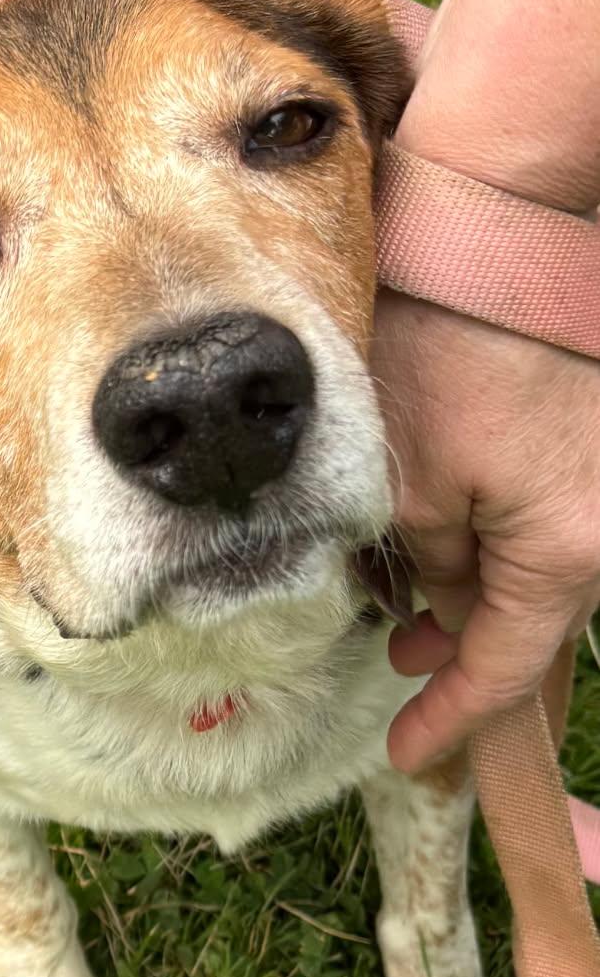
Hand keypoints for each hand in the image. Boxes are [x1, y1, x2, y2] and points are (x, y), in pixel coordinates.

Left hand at [375, 290, 599, 772]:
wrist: (513, 226)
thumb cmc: (453, 347)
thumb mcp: (407, 473)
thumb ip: (424, 552)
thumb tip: (437, 586)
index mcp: (567, 547)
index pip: (506, 663)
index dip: (452, 713)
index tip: (408, 750)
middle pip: (529, 613)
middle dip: (461, 641)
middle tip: (396, 652)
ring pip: (533, 560)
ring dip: (472, 580)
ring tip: (406, 591)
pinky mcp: (590, 433)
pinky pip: (543, 511)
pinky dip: (493, 532)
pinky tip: (444, 523)